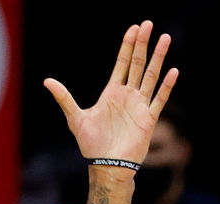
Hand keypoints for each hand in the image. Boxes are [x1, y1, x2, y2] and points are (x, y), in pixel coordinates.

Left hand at [44, 21, 177, 163]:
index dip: (127, 46)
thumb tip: (47, 81)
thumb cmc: (91, 144)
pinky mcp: (148, 118)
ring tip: (165, 38)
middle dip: (142, 44)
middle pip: (138, 64)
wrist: (106, 165)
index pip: (122, 63)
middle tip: (148, 24)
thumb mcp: (75, 118)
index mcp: (112, 92)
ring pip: (151, 76)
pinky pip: (159, 99)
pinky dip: (166, 86)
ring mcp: (139, 105)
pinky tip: (173, 71)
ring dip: (158, 58)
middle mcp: (128, 95)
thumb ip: (64, 98)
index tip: (133, 28)